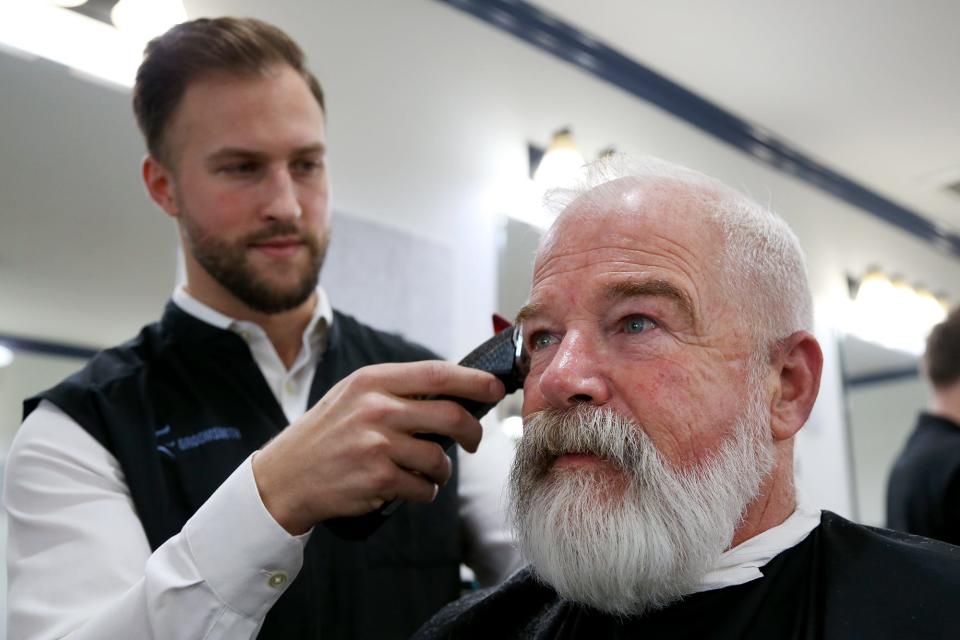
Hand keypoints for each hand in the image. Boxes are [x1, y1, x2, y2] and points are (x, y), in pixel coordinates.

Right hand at [251, 360, 505, 534]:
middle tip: (473, 441)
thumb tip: (454, 391)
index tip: (496, 388)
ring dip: (441, 471)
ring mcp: (378, 444)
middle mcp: (377, 408)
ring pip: (440, 458)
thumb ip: (397, 390)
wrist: (284, 477)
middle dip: (472, 432)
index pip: (438, 374)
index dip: (474, 382)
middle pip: (451, 415)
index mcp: (373, 381)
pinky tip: (406, 487)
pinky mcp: (379, 478)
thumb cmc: (326, 435)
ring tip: (425, 472)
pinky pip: (425, 488)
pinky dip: (424, 492)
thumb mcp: (353, 396)